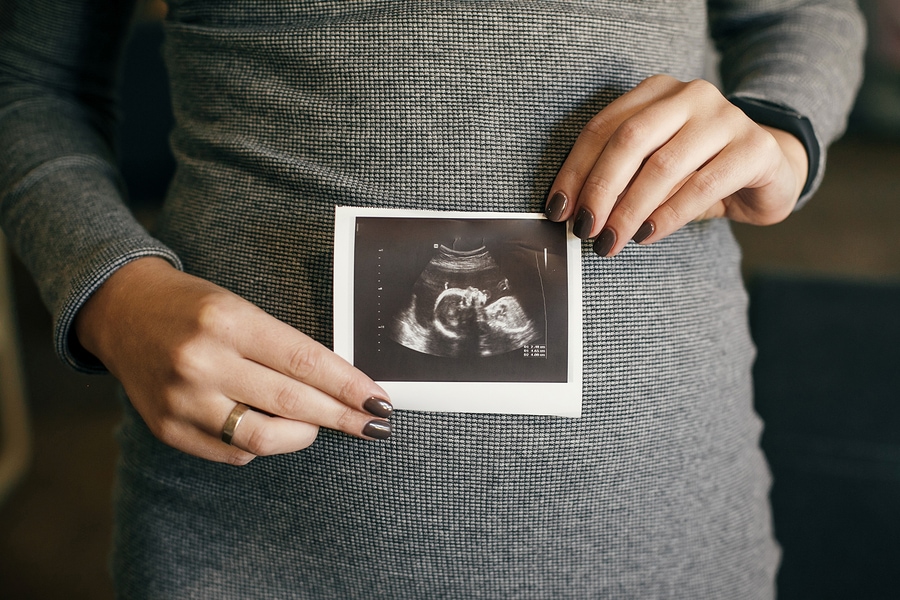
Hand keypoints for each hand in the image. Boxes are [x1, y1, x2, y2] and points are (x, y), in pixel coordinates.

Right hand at [74, 257, 391, 464]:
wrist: (122, 312)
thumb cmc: (193, 308)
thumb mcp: (240, 309)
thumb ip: (283, 349)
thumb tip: (338, 389)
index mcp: (228, 321)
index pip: (305, 361)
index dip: (348, 385)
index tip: (378, 400)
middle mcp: (202, 362)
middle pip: (292, 402)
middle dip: (342, 417)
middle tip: (375, 425)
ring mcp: (182, 400)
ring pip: (264, 438)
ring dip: (304, 435)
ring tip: (317, 424)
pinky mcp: (168, 430)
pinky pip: (233, 453)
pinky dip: (262, 446)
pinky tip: (270, 427)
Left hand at [544, 75, 808, 255]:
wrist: (769, 170)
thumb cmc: (698, 171)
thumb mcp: (653, 170)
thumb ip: (620, 179)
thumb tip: (575, 213)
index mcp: (656, 93)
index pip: (602, 129)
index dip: (575, 171)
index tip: (558, 209)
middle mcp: (690, 95)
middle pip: (629, 141)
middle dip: (600, 190)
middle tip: (585, 230)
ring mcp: (726, 117)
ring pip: (663, 165)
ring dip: (630, 210)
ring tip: (611, 242)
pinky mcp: (754, 148)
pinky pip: (702, 185)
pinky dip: (668, 216)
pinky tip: (647, 236)